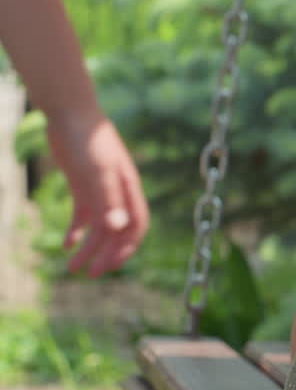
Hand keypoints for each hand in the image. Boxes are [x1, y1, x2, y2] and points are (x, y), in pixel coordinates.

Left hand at [45, 114, 149, 276]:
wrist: (71, 113)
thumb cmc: (89, 141)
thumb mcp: (98, 172)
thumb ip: (109, 200)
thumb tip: (118, 229)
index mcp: (129, 191)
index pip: (134, 228)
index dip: (125, 249)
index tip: (110, 267)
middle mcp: (118, 194)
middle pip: (116, 232)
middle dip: (105, 255)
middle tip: (89, 275)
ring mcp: (101, 191)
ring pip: (98, 228)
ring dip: (87, 248)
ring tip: (71, 268)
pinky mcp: (84, 186)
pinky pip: (83, 216)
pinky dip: (76, 231)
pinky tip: (66, 244)